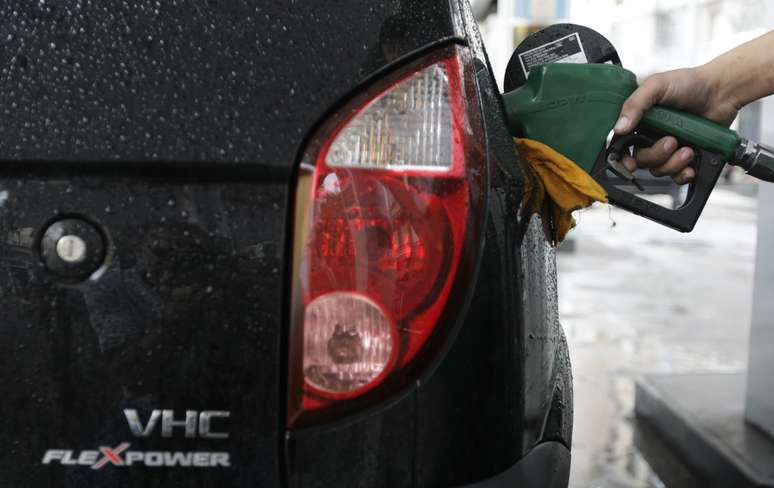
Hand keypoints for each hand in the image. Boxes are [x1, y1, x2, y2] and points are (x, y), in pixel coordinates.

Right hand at [615, 66, 739, 184]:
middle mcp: (652, 136)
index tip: (629, 163)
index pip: (623, 145)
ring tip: (688, 149)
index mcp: (640, 121)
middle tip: (671, 141)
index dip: (622, 157)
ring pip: (659, 170)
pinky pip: (677, 176)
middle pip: (642, 160)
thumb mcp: (656, 86)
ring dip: (673, 164)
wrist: (723, 91)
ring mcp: (670, 148)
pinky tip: (691, 165)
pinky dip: (683, 174)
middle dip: (656, 155)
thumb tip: (619, 129)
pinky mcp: (686, 157)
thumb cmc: (691, 83)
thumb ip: (634, 105)